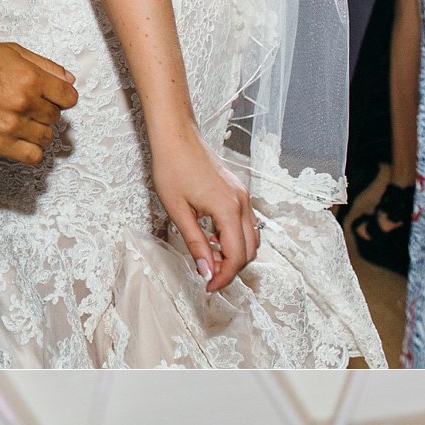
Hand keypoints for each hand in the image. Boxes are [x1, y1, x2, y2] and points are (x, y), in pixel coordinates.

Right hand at [0, 41, 77, 163]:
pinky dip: (32, 150)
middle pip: (56, 117)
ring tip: (23, 121)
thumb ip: (45, 65)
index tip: (56, 97)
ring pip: (46, 137)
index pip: (68, 96)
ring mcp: (12, 126)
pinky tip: (23, 140)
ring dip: (38, 130)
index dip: (63, 96)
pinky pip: (32, 156)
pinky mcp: (0, 144)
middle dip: (46, 111)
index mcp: (31, 78)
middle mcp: (24, 103)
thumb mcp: (13, 52)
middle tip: (30, 105)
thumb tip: (68, 80)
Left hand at [150, 123, 259, 293]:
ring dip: (235, 253)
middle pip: (250, 250)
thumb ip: (196, 243)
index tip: (209, 287)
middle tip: (208, 276)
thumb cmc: (172, 169)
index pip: (237, 256)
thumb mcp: (179, 212)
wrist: (176, 137)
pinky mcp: (238, 192)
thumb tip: (207, 271)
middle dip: (232, 268)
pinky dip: (235, 238)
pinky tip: (214, 240)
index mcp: (228, 209)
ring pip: (252, 237)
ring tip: (209, 259)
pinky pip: (246, 223)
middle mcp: (242, 203)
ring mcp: (243, 196)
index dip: (224, 277)